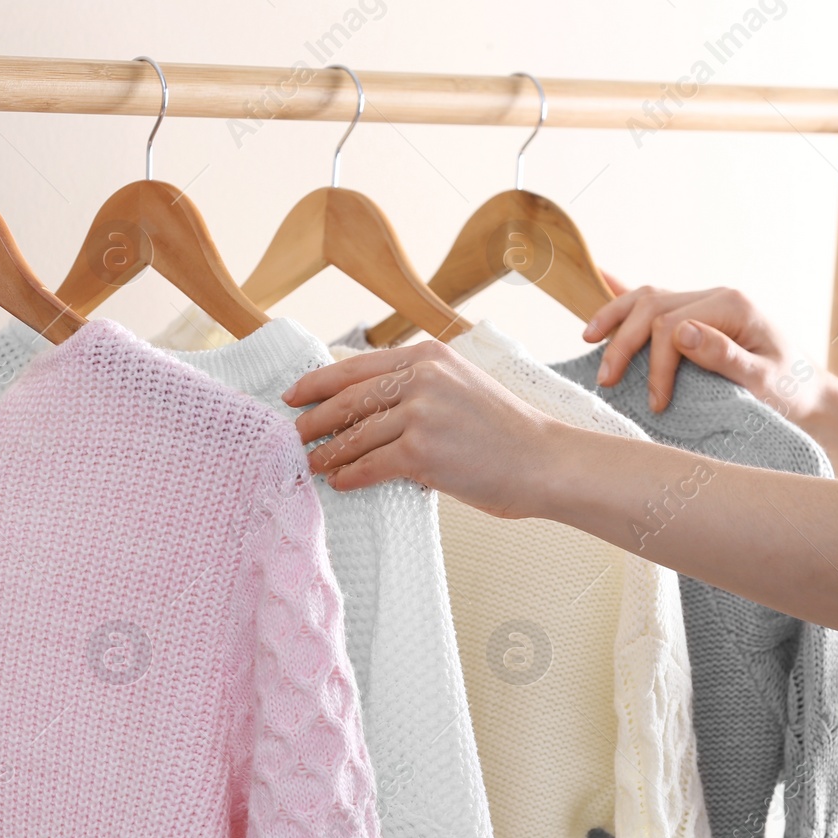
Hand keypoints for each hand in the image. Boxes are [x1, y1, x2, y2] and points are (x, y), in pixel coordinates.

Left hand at [282, 340, 561, 518]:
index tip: (295, 395)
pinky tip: (340, 482)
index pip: (357, 366)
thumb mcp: (459, 386)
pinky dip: (350, 476)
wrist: (543, 460)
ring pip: (355, 435)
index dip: (318, 382)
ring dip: (328, 452)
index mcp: (428, 355)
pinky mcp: (421, 451)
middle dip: (315, 419)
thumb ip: (416, 385)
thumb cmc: (503, 432)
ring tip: (313, 463)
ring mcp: (420, 413)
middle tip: (295, 434)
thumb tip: (364, 404)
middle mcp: (422, 377)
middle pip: (348, 399)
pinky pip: (369, 465)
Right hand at [584, 274, 826, 421]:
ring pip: (646, 297)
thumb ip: (725, 356)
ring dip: (614, 316)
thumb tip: (681, 332)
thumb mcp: (765, 380)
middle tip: (607, 380)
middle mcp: (715, 295)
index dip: (657, 365)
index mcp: (731, 305)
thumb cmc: (790, 391)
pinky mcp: (695, 314)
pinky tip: (599, 281)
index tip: (656, 402)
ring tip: (588, 340)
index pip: (672, 327)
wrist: (808, 393)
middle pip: (652, 307)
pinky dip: (624, 296)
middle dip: (624, 343)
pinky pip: (654, 300)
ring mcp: (703, 302)